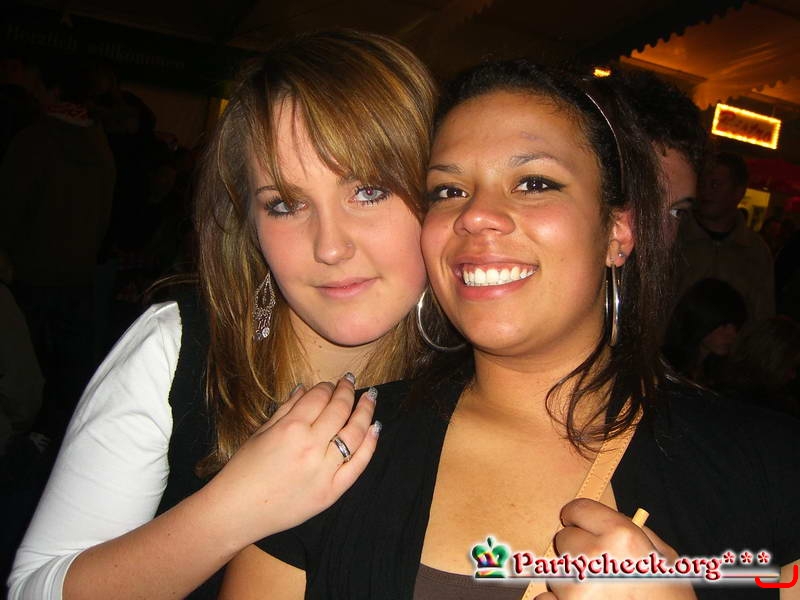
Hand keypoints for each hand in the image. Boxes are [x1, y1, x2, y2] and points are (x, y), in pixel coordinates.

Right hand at [198, 376, 379, 548]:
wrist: (238, 511)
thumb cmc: (244, 470)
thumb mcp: (261, 432)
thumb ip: (286, 409)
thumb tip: (306, 388)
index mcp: (290, 429)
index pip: (319, 397)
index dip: (327, 387)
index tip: (329, 384)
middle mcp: (310, 447)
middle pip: (339, 411)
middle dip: (348, 392)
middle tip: (351, 383)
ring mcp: (324, 471)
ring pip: (354, 434)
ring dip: (365, 412)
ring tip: (371, 398)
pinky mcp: (331, 492)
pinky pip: (358, 465)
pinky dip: (370, 445)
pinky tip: (375, 428)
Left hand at [534, 499, 695, 599]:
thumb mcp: (665, 560)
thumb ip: (637, 532)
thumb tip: (609, 518)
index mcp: (621, 537)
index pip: (578, 508)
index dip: (578, 517)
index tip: (578, 523)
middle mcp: (594, 557)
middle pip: (564, 539)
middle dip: (577, 550)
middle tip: (598, 567)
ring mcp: (576, 587)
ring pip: (556, 569)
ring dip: (570, 578)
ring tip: (598, 591)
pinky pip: (546, 598)